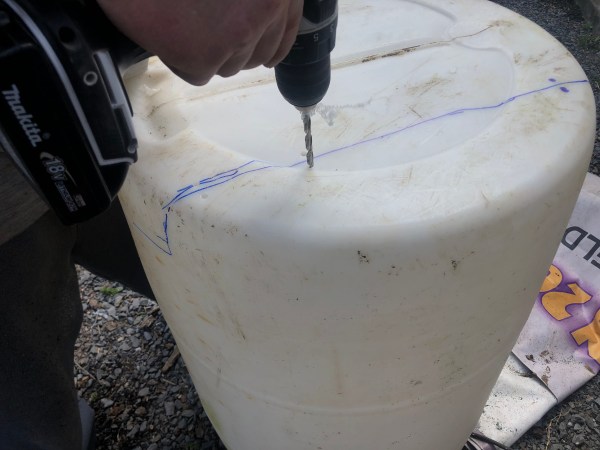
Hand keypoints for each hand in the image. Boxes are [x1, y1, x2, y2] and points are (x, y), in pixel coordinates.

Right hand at [98, 0, 302, 84]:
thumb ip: (250, 0)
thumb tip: (260, 26)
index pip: (287, 24)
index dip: (276, 41)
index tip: (270, 54)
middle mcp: (265, 8)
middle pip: (258, 51)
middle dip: (236, 48)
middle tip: (206, 29)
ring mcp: (239, 35)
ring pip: (231, 66)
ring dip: (209, 53)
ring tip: (183, 23)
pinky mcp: (206, 58)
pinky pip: (200, 74)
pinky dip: (183, 61)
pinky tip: (169, 35)